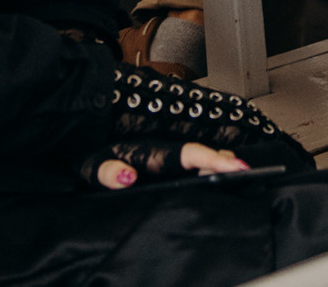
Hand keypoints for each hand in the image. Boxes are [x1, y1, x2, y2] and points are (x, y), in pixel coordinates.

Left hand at [95, 141, 248, 188]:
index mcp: (150, 154)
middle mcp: (161, 156)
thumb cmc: (87, 157)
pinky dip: (207, 172)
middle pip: (200, 157)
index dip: (212, 159)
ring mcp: (163, 163)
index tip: (234, 166)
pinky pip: (190, 169)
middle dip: (225, 162)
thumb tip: (127, 178)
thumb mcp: (91, 164)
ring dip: (219, 166)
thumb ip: (108, 171)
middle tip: (247, 173)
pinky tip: (217, 180)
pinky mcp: (161, 171)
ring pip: (198, 161)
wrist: (80, 146)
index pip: (188, 154)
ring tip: (239, 174)